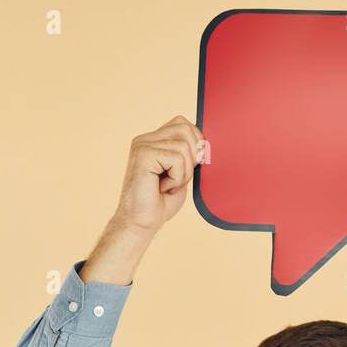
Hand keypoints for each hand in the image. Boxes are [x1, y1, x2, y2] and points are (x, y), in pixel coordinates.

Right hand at [80, 115, 205, 284]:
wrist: (141, 223)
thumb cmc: (160, 202)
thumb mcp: (181, 173)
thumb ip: (189, 154)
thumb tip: (205, 143)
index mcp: (153, 140)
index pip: (183, 123)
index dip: (195, 144)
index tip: (187, 168)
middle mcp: (145, 138)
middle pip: (185, 128)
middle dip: (191, 157)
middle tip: (177, 178)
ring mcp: (142, 145)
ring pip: (184, 146)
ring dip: (183, 173)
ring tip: (168, 185)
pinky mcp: (143, 154)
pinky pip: (177, 159)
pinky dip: (177, 178)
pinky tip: (163, 187)